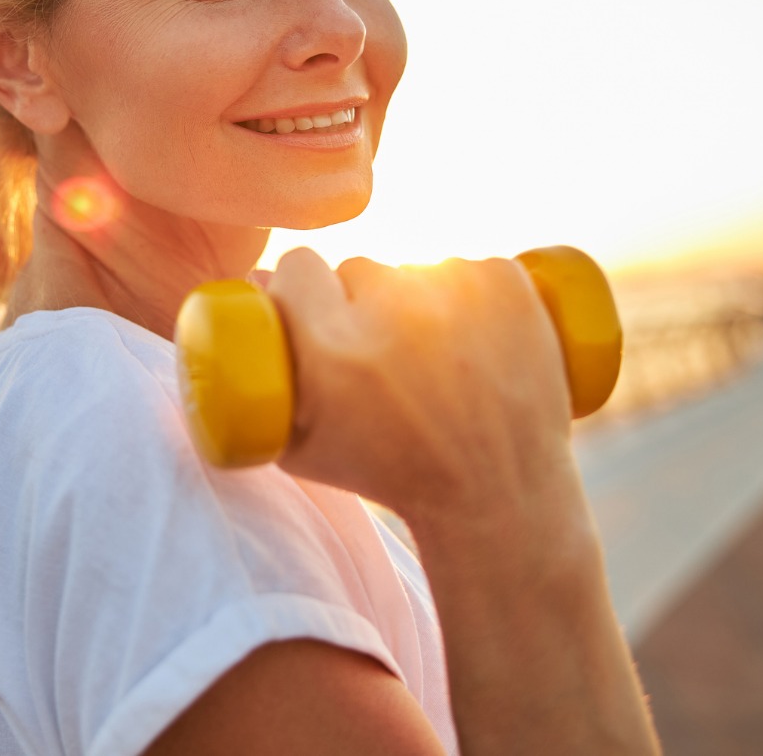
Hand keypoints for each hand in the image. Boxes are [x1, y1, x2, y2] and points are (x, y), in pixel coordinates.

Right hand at [264, 248, 579, 527]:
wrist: (498, 497)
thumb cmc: (389, 476)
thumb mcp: (300, 446)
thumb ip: (260, 374)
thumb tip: (253, 283)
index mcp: (333, 348)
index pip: (298, 266)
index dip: (305, 290)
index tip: (321, 315)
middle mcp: (394, 310)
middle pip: (359, 268)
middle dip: (364, 303)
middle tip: (386, 355)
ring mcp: (457, 291)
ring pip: (417, 267)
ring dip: (421, 300)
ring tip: (440, 360)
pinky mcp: (508, 284)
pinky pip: (475, 266)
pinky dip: (476, 296)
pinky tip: (481, 343)